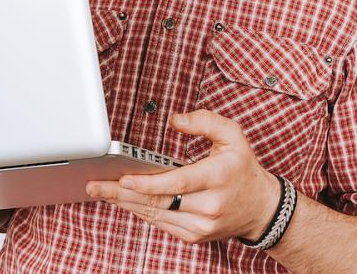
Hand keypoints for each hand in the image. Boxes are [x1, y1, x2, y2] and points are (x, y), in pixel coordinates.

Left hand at [86, 109, 281, 244]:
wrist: (261, 208)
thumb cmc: (243, 169)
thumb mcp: (233, 136)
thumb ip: (205, 121)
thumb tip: (175, 120)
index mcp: (217, 177)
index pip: (178, 183)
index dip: (148, 183)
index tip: (124, 178)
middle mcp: (208, 206)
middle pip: (158, 201)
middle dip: (122, 193)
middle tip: (95, 185)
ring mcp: (201, 225)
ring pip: (155, 214)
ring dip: (125, 203)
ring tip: (100, 192)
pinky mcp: (194, 236)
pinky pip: (161, 223)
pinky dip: (140, 211)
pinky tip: (122, 201)